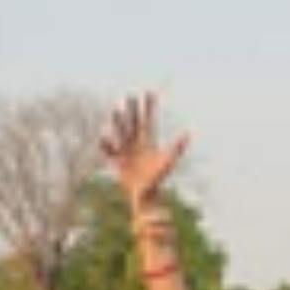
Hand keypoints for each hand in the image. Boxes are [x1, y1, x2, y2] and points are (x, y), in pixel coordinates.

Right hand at [101, 93, 188, 214]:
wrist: (146, 195)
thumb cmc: (157, 179)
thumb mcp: (167, 161)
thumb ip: (176, 147)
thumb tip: (187, 133)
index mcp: (149, 143)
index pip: (149, 121)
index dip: (149, 108)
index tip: (149, 93)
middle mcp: (137, 144)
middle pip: (134, 124)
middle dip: (133, 111)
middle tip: (130, 96)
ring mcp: (127, 152)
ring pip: (122, 133)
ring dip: (119, 122)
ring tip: (116, 110)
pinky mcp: (119, 161)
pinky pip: (111, 152)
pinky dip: (106, 145)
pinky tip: (102, 137)